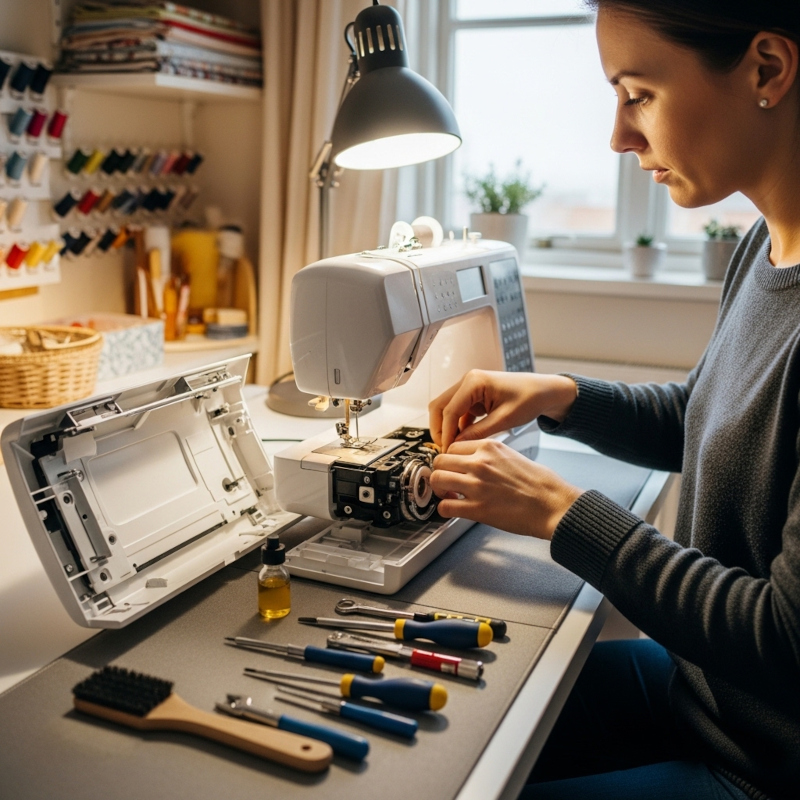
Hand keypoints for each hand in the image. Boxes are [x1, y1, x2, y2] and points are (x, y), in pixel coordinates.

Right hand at [429, 370, 577, 451]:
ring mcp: (469, 387)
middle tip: (445, 449)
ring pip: (446, 408)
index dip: (445, 433)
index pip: (449, 410)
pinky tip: (464, 439)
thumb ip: (478, 432)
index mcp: (474, 382)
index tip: (447, 450)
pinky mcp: (474, 395)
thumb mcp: (504, 420)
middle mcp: (468, 381)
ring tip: (453, 447)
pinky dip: (457, 425)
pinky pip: (458, 411)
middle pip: (440, 406)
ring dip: (447, 427)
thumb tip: (457, 446)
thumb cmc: (529, 398)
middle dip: (439, 428)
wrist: (544, 391)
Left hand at [430, 439, 583, 539]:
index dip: (450, 458)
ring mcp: (476, 486)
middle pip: (440, 461)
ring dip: (439, 489)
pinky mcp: (477, 509)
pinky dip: (444, 509)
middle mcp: (480, 463)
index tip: (453, 466)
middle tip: (447, 481)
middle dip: (441, 472)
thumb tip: (476, 462)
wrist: (554, 505)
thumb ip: (491, 456)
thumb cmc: (542, 484)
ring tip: (448, 495)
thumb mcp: (514, 455)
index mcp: (490, 448)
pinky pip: (444, 506)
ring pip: (437, 480)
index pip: (453, 446)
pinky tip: (453, 510)